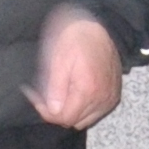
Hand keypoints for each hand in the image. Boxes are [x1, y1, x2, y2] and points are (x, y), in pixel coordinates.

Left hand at [25, 3, 122, 130]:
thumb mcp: (59, 59)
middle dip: (55, 112)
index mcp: (88, 90)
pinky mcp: (113, 95)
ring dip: (69, 111)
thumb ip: (56, 88)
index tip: (34, 97)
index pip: (64, 117)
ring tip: (57, 94)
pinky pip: (95, 113)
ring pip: (84, 120)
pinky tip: (72, 93)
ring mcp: (110, 98)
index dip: (46, 112)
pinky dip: (82, 109)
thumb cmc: (76, 38)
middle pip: (73, 121)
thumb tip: (52, 110)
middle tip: (41, 95)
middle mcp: (103, 98)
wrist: (98, 27)